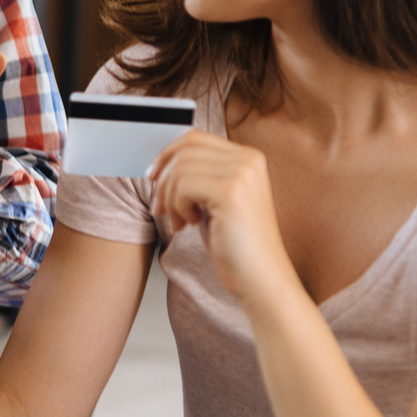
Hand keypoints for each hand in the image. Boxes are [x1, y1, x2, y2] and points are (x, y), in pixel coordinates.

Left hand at [146, 132, 295, 303]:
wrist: (262, 278)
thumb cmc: (237, 245)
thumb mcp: (216, 201)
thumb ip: (200, 176)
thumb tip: (162, 163)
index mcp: (248, 157)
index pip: (195, 138)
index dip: (168, 155)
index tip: (155, 178)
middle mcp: (248, 160)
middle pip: (185, 150)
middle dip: (164, 178)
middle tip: (162, 206)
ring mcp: (242, 174)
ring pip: (180, 168)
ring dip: (170, 197)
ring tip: (181, 221)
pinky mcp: (231, 192)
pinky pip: (183, 186)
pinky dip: (177, 206)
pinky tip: (190, 224)